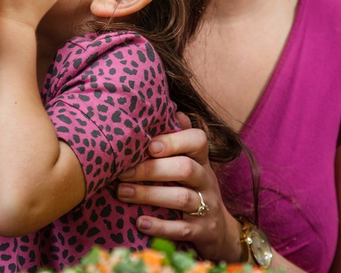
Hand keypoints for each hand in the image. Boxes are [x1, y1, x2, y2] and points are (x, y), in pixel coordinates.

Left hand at [116, 113, 242, 262]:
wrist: (219, 229)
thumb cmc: (193, 187)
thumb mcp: (191, 161)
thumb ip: (179, 138)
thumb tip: (172, 109)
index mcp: (201, 159)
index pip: (197, 140)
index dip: (173, 140)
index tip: (148, 145)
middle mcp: (206, 179)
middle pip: (185, 168)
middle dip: (151, 169)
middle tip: (122, 172)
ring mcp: (207, 206)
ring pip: (182, 198)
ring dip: (149, 194)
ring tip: (122, 193)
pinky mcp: (203, 231)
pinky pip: (183, 229)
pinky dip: (161, 227)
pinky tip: (140, 223)